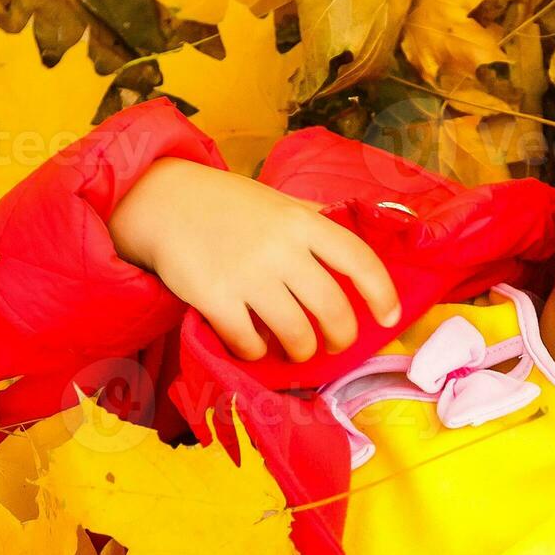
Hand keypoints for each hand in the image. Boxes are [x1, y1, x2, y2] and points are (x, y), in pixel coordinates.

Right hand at [108, 157, 402, 361]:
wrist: (164, 202)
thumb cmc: (228, 205)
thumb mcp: (278, 202)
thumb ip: (315, 221)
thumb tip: (355, 242)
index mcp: (303, 221)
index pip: (359, 260)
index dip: (383, 293)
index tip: (390, 317)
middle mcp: (282, 249)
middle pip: (333, 310)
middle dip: (341, 337)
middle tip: (334, 343)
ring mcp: (248, 275)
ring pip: (297, 336)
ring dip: (302, 351)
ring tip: (297, 349)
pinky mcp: (215, 299)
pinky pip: (251, 344)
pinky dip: (257, 353)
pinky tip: (254, 345)